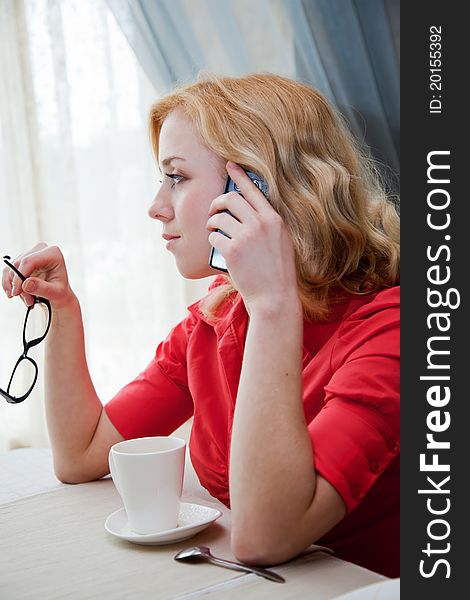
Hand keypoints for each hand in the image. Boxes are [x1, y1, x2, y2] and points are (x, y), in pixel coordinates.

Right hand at [2, 243, 75, 309]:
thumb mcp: (56, 293)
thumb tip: (25, 284)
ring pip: (12, 269)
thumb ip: (42, 288)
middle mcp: (40, 250)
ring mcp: (30, 254)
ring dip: (15, 287)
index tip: (17, 292)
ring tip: (28, 300)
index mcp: (52, 253)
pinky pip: (8, 271)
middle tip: (28, 301)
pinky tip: (15, 294)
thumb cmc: (61, 293)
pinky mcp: (22, 261)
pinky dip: (10, 284)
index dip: (19, 277)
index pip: (29, 261)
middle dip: (19, 285)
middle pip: (19, 265)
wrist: (59, 295)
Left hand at [207, 162, 298, 314]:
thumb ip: (267, 225)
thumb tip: (247, 212)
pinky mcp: (233, 250)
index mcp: (274, 220)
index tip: (230, 166)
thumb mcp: (281, 242)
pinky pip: (214, 236)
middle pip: (231, 199)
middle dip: (217, 202)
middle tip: (213, 211)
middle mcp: (260, 223)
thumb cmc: (277, 273)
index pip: (254, 190)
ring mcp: (246, 236)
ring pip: (219, 217)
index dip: (239, 176)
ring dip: (211, 223)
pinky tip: (217, 247)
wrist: (274, 296)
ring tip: (213, 231)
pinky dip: (212, 240)